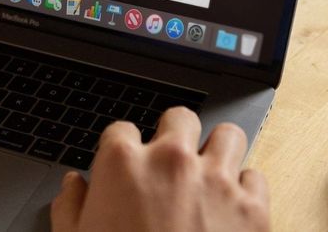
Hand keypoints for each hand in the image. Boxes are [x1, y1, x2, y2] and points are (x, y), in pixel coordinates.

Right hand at [51, 107, 269, 231]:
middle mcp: (172, 161)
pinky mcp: (252, 208)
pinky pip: (256, 177)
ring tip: (208, 174)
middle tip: (170, 164)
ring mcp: (217, 181)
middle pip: (179, 118)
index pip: (121, 129)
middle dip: (174, 136)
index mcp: (123, 164)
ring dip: (217, 151)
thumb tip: (73, 186)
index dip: (123, 150)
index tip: (126, 166)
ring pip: (227, 135)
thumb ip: (71, 207)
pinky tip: (231, 208)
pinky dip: (245, 190)